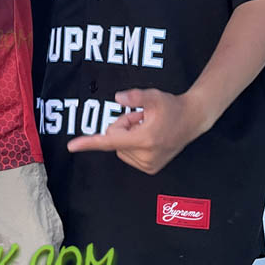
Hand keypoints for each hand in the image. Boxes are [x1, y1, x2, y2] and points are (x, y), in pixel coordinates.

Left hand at [66, 88, 210, 174]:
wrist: (192, 120)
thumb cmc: (171, 107)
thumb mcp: (153, 96)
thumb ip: (135, 96)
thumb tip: (118, 97)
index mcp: (144, 139)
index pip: (110, 140)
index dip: (88, 142)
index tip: (71, 146)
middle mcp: (145, 156)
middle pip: (114, 138)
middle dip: (123, 126)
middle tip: (141, 118)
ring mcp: (148, 165)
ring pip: (119, 147)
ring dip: (129, 135)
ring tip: (147, 127)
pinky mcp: (150, 168)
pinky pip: (127, 154)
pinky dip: (133, 144)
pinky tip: (149, 137)